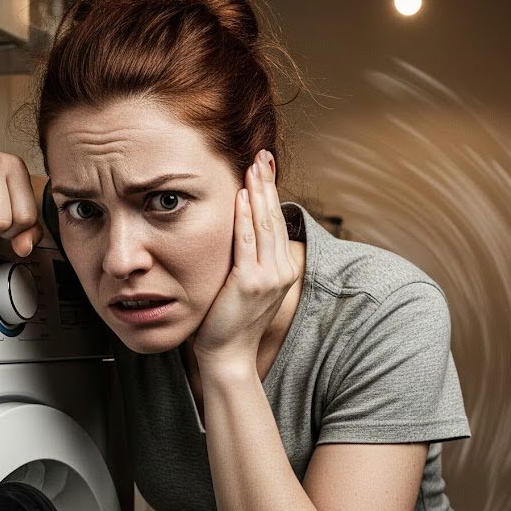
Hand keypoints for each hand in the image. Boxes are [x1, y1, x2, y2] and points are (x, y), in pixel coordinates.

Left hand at [191, 149, 298, 372]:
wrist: (227, 355)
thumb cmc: (229, 321)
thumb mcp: (246, 284)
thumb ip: (249, 258)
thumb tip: (241, 228)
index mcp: (283, 269)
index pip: (277, 222)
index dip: (271, 192)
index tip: (265, 166)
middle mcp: (282, 271)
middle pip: (274, 217)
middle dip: (268, 183)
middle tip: (262, 155)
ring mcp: (269, 278)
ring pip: (264, 225)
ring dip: (258, 192)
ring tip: (253, 166)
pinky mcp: (250, 283)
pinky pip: (246, 242)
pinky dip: (244, 216)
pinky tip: (241, 196)